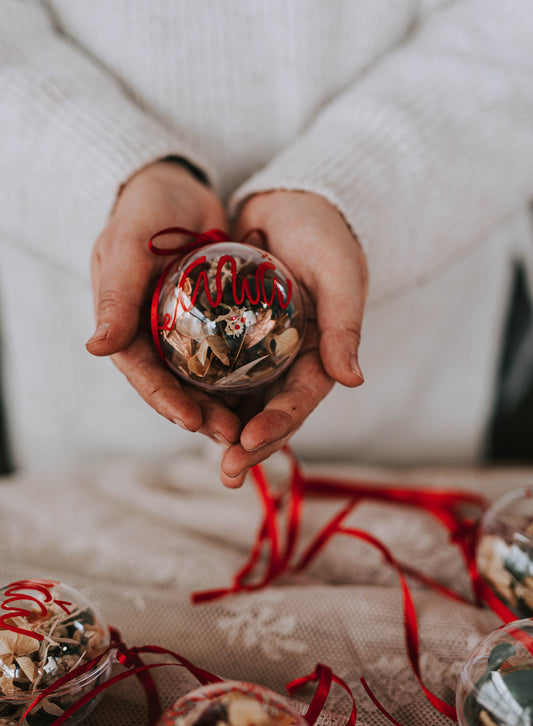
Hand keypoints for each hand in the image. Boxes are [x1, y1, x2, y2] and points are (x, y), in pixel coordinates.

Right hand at [87, 160, 240, 444]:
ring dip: (223, 405)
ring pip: (203, 379)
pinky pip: (226, 357)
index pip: (143, 374)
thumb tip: (97, 348)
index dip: (165, 400)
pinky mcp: (213, 323)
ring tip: (249, 429)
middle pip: (175, 386)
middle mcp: (153, 336)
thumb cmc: (144, 210)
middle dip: (200, 414)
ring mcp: (184, 332)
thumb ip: (115, 294)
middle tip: (231, 435)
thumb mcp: (126, 246)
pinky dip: (241, 378)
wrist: (178, 187)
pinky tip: (265, 395)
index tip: (192, 421)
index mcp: (125, 326)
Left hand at [220, 190, 367, 487]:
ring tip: (201, 449)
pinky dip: (200, 391)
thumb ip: (344, 325)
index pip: (300, 400)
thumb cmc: (324, 235)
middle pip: (268, 412)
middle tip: (227, 471)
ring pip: (239, 400)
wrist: (291, 201)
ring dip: (222, 428)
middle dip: (249, 444)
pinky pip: (214, 371)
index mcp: (319, 355)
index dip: (278, 425)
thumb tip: (353, 380)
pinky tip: (180, 408)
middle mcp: (288, 361)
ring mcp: (258, 352)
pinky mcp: (230, 336)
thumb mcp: (340, 274)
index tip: (249, 442)